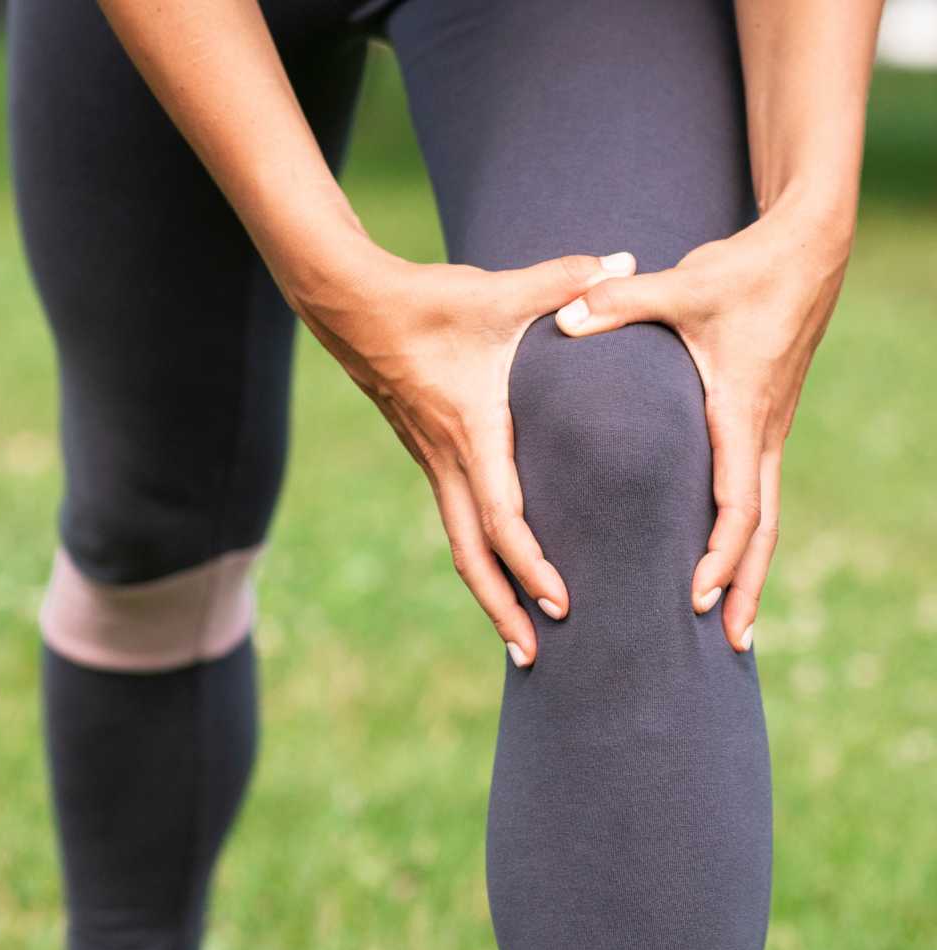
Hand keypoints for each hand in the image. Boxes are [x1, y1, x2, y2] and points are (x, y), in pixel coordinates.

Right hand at [289, 244, 636, 666]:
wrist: (352, 305)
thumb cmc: (427, 302)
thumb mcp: (497, 291)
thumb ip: (566, 280)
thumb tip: (626, 263)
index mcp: (471, 432)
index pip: (503, 518)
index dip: (532, 565)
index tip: (562, 603)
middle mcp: (448, 461)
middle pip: (472, 556)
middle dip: (502, 610)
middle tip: (533, 657)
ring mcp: (432, 463)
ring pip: (460, 544)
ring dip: (487, 593)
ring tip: (517, 636)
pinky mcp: (429, 455)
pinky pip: (455, 519)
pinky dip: (479, 555)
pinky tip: (498, 568)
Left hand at [556, 204, 851, 651]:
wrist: (805, 250)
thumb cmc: (746, 270)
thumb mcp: (684, 286)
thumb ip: (622, 303)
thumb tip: (565, 317)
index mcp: (742, 412)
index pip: (737, 502)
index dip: (718, 553)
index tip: (695, 596)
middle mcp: (762, 433)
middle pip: (761, 530)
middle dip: (745, 587)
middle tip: (731, 644)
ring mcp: (768, 431)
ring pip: (765, 518)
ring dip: (751, 572)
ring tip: (735, 626)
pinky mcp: (762, 423)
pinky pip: (756, 494)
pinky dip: (745, 538)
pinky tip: (725, 561)